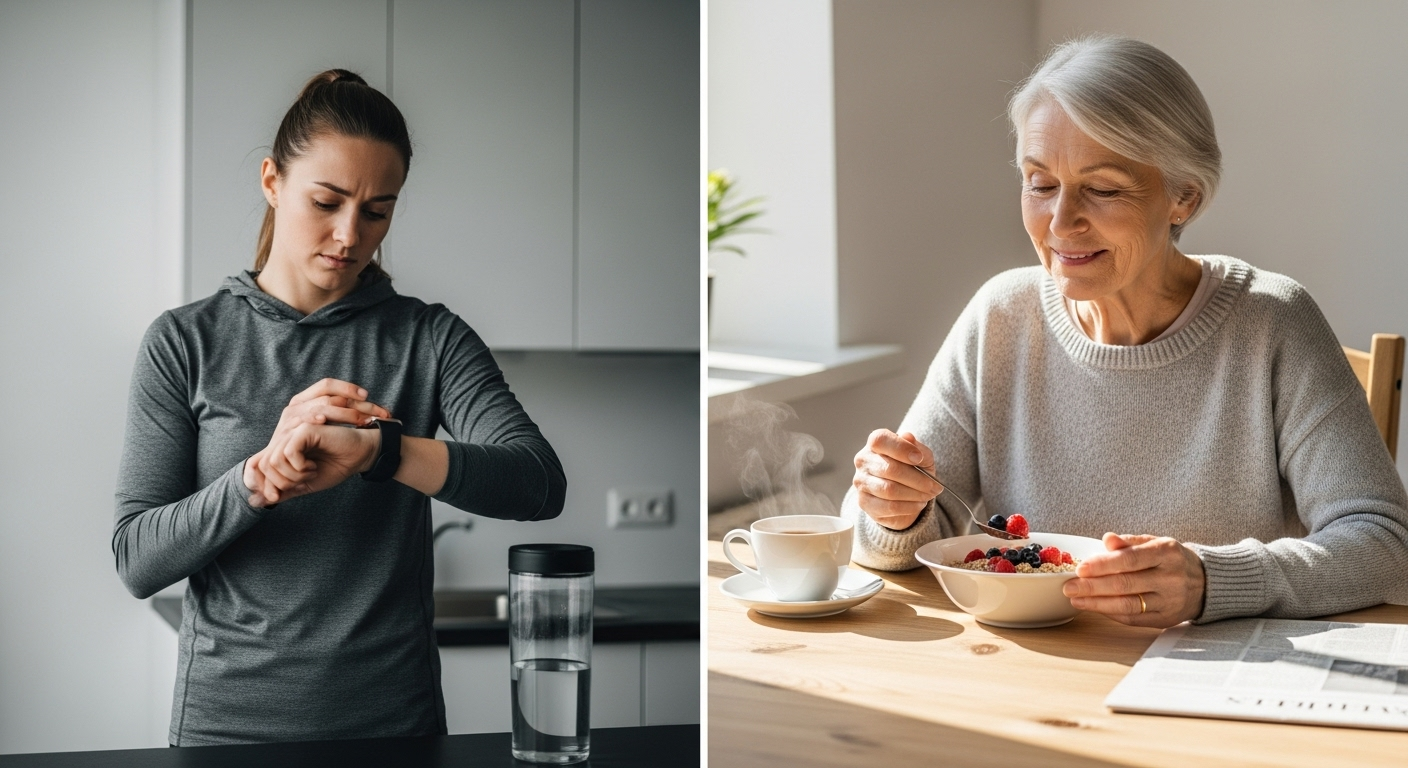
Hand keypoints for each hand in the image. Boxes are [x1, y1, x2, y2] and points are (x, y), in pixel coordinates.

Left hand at [243, 378, 388, 505]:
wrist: (359, 457)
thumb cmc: (335, 467)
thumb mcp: (303, 484)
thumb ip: (281, 490)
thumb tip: (254, 501)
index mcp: (282, 449)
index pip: (257, 467)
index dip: (264, 485)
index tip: (276, 498)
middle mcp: (284, 438)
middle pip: (264, 466)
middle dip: (281, 483)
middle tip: (302, 482)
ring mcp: (293, 432)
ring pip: (274, 461)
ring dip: (293, 475)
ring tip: (310, 472)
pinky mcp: (304, 430)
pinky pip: (288, 453)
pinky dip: (300, 467)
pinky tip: (313, 466)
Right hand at [852, 429, 944, 529]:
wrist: (903, 493)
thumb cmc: (912, 468)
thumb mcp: (922, 457)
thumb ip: (918, 448)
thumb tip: (908, 437)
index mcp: (875, 443)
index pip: (881, 440)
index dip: (901, 448)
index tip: (919, 458)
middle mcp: (863, 460)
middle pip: (890, 469)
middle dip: (917, 479)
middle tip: (934, 486)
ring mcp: (861, 482)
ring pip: (889, 490)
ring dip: (915, 494)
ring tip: (927, 495)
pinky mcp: (864, 502)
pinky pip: (889, 507)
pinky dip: (909, 507)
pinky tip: (918, 504)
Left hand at [1062, 533, 1205, 627]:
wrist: (1205, 583)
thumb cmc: (1171, 559)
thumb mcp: (1155, 543)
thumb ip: (1129, 542)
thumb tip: (1107, 539)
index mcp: (1167, 553)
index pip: (1130, 560)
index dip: (1103, 565)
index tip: (1080, 568)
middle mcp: (1170, 578)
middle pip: (1125, 585)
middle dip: (1093, 587)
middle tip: (1069, 587)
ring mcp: (1170, 601)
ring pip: (1128, 605)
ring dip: (1097, 604)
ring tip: (1076, 599)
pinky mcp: (1166, 619)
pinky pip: (1134, 619)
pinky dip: (1111, 613)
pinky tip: (1095, 607)